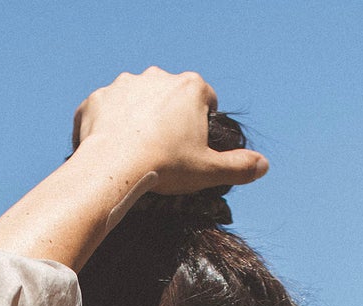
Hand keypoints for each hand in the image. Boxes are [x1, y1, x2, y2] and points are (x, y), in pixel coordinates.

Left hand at [72, 68, 268, 195]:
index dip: (202, 122)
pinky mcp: (98, 98)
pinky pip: (104, 111)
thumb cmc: (165, 166)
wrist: (115, 167)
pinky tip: (110, 151)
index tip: (194, 144)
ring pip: (136, 101)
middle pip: (169, 96)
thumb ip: (239, 167)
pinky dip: (107, 128)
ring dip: (137, 120)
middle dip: (169, 118)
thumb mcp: (209, 171)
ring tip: (136, 151)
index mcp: (190, 87)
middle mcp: (158, 76)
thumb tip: (264, 166)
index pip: (205, 99)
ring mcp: (124, 84)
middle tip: (165, 150)